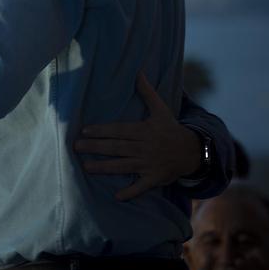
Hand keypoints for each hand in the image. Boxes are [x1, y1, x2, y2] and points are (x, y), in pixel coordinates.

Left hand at [74, 73, 201, 200]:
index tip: (85, 131)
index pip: (119, 131)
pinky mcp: (155, 178)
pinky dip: (130, 192)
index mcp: (144, 131)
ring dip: (104, 167)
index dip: (102, 131)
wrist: (192, 151)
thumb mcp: (161, 109)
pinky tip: (117, 196)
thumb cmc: (171, 129)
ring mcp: (149, 164)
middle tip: (76, 147)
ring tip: (86, 167)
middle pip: (116, 148)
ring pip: (123, 166)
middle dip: (96, 147)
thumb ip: (147, 92)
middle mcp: (144, 147)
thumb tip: (138, 72)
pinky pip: (142, 187)